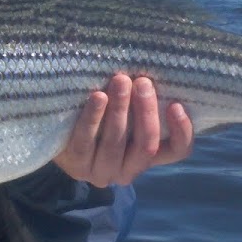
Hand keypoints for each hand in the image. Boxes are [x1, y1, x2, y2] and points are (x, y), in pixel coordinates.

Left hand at [54, 74, 193, 187]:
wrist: (59, 133)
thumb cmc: (102, 114)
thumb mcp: (127, 111)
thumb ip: (142, 102)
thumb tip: (157, 68)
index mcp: (147, 158)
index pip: (177, 151)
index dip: (182, 131)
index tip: (176, 104)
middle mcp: (128, 171)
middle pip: (146, 146)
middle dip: (146, 112)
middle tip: (143, 82)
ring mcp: (102, 173)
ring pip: (116, 143)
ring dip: (120, 110)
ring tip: (120, 81)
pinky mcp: (76, 166)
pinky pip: (86, 141)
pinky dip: (93, 117)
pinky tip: (98, 97)